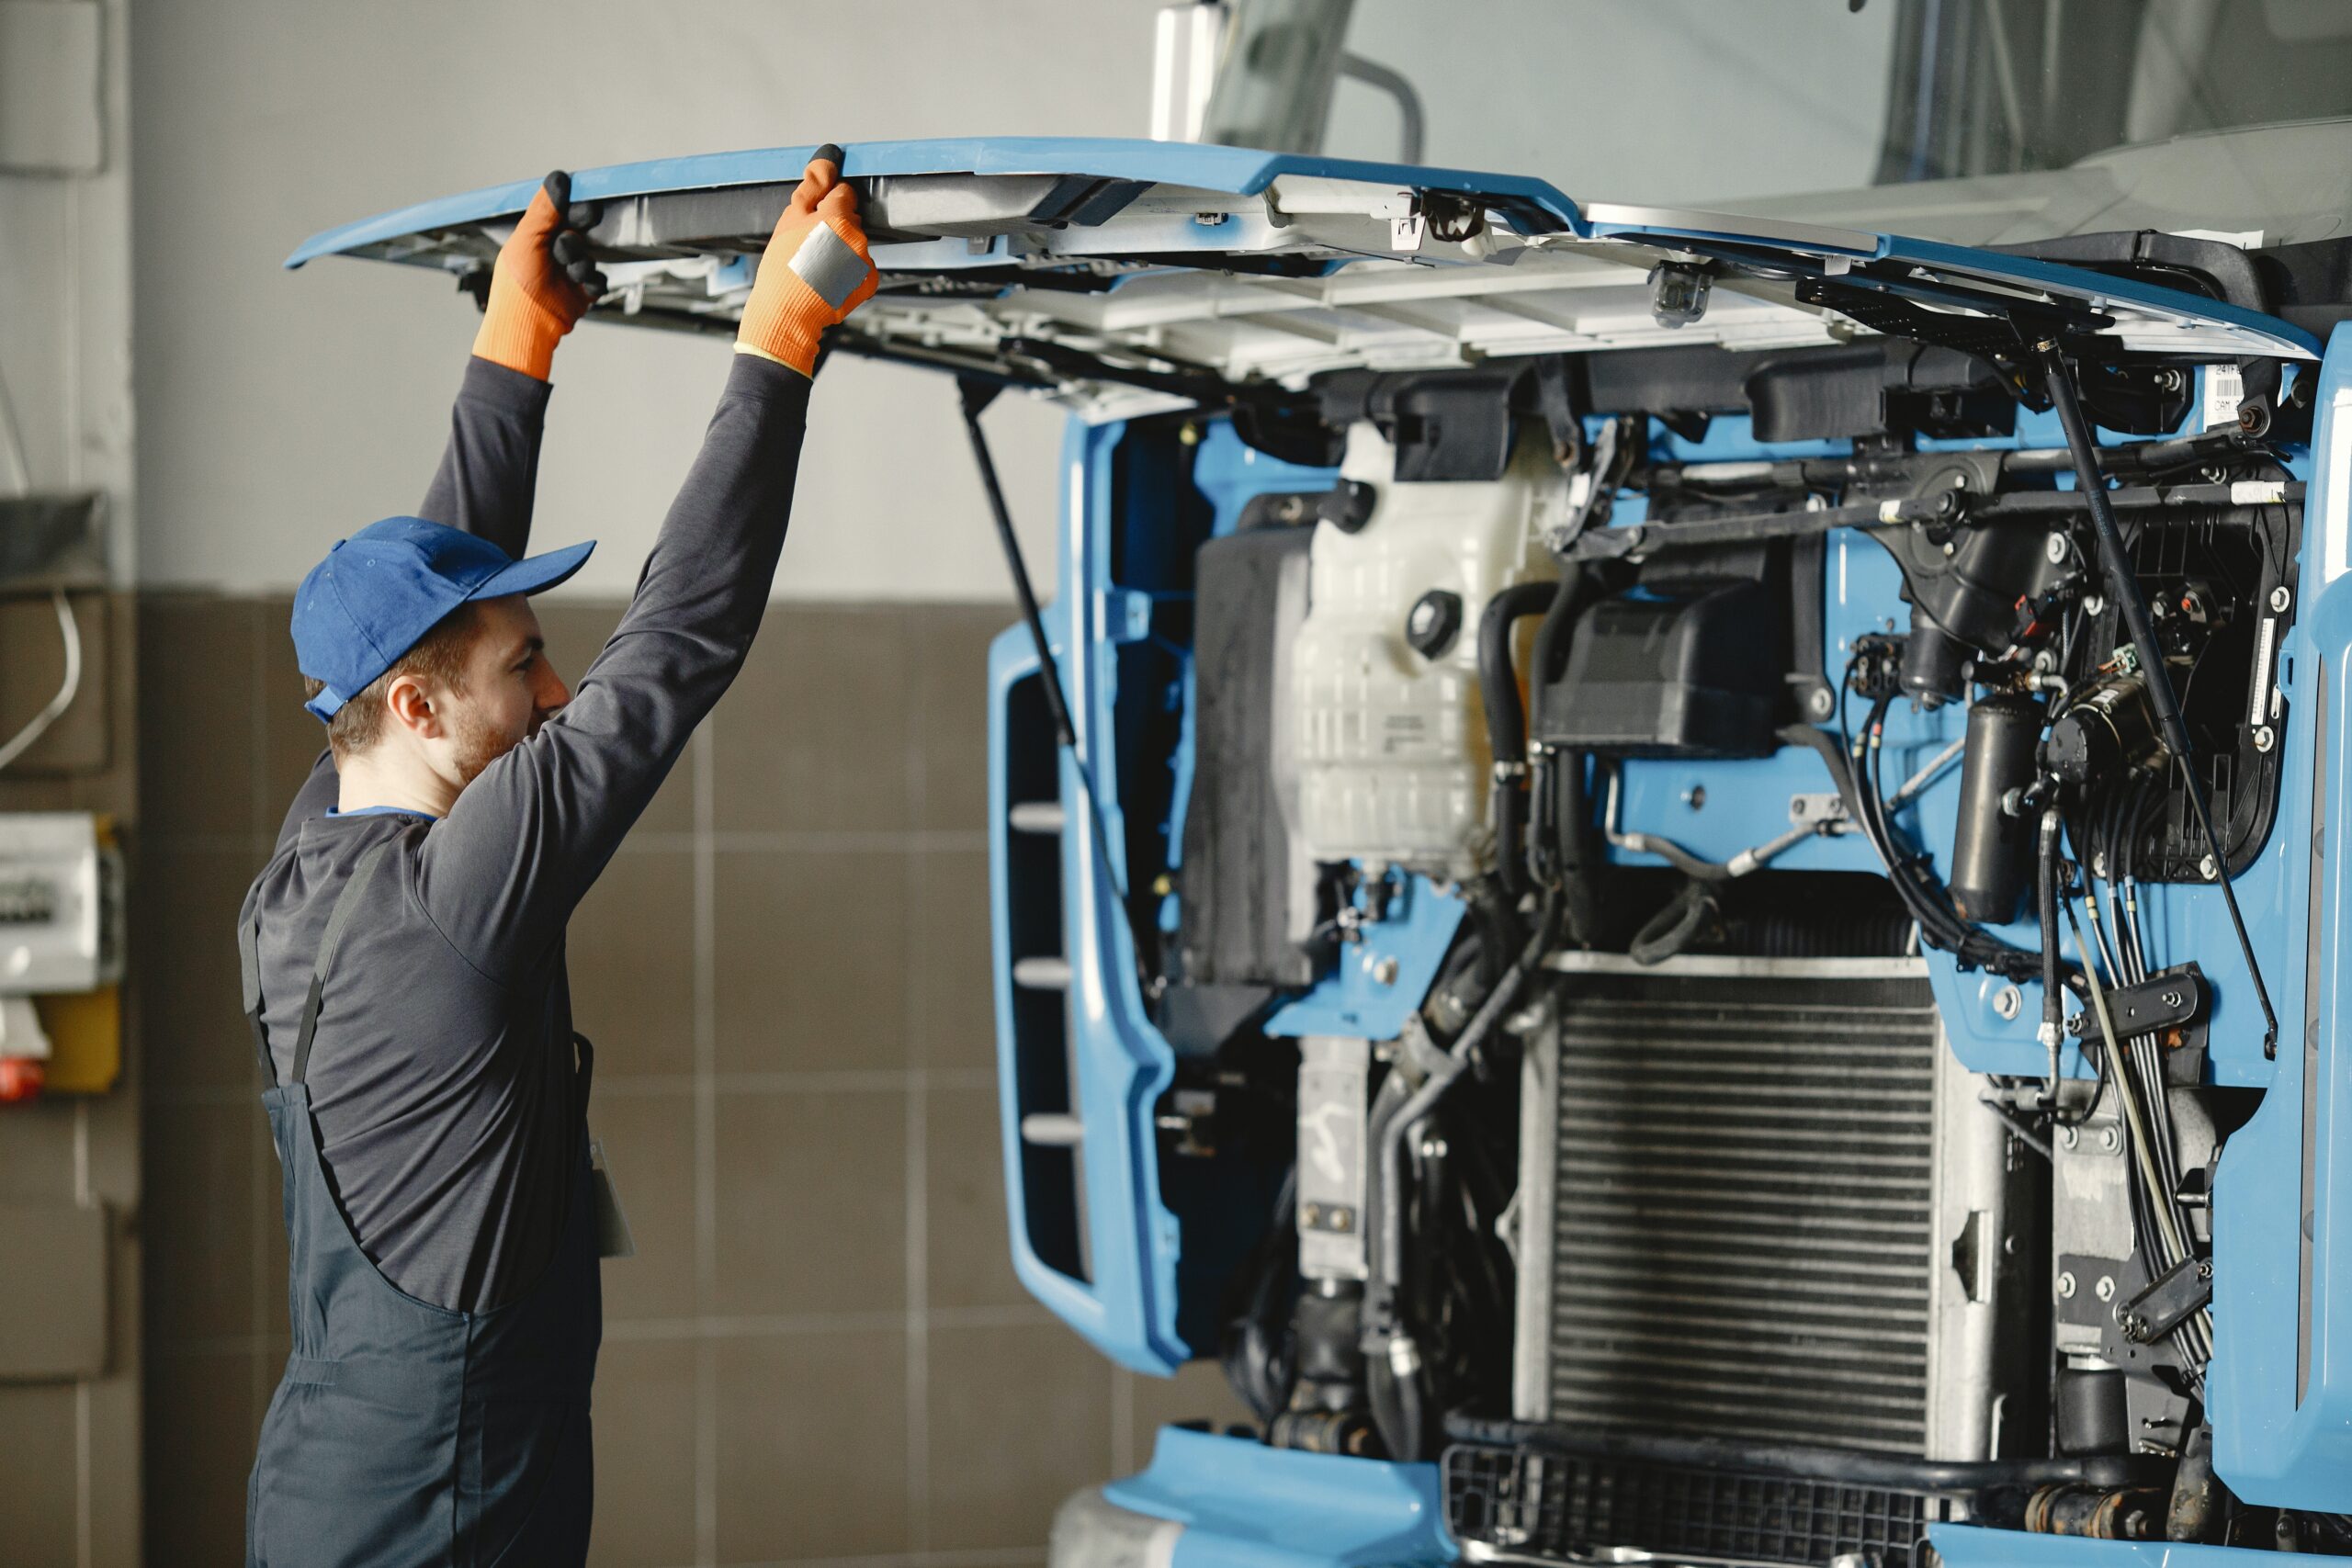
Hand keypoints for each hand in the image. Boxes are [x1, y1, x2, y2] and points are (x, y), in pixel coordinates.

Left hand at [473, 170, 607, 381]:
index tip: (582, 206)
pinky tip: (581, 286)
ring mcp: (569, 271)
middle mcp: (552, 251)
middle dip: (578, 236)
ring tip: (569, 271)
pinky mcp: (583, 292)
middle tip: (572, 239)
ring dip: (581, 262)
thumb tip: (559, 177)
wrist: (527, 324)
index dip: (573, 207)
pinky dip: (592, 281)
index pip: (560, 211)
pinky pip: (599, 279)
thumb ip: (544, 209)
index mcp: (535, 235)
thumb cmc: (516, 283)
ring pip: (590, 255)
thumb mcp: (526, 239)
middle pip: (579, 231)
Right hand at [735, 144, 877, 377]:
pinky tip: (828, 279)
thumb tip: (826, 162)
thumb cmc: (782, 269)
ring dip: (841, 250)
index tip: (816, 218)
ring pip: (855, 244)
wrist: (785, 314)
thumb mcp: (789, 219)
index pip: (844, 194)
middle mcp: (858, 238)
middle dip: (834, 228)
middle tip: (810, 247)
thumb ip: (812, 187)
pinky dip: (848, 271)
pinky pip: (861, 267)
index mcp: (838, 217)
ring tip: (816, 267)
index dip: (827, 204)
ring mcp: (865, 261)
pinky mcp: (869, 281)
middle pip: (851, 220)